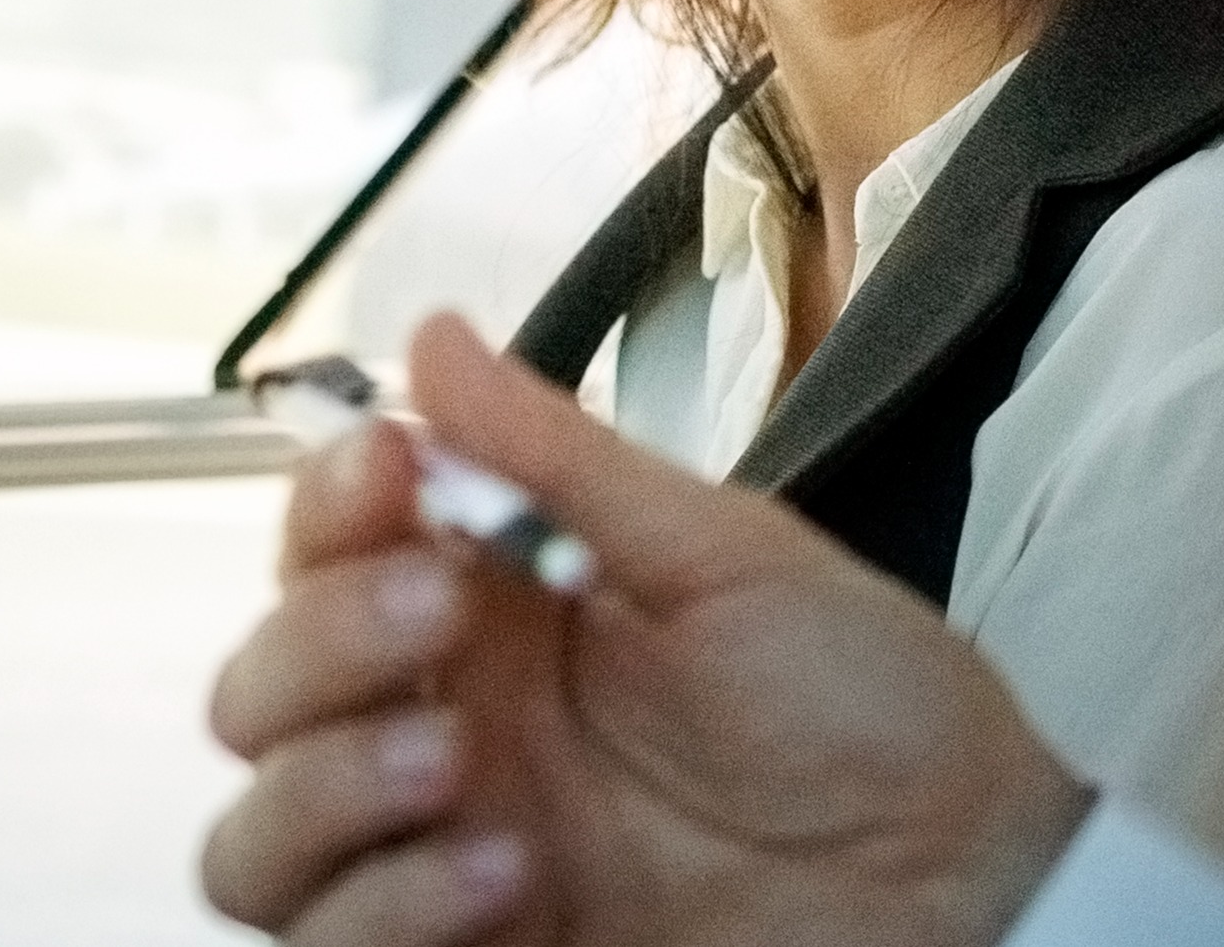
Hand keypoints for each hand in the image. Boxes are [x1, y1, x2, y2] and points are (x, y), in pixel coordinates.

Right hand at [202, 313, 1098, 946]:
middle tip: (440, 615)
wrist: (967, 880)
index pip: (333, 549)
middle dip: (320, 640)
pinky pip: (328, 946)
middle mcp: (454, 732)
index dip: (329, 502)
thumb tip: (436, 338)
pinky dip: (386, 906)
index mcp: (505, 613)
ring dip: (326, 785)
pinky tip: (507, 875)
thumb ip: (564, 463)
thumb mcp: (729, 559)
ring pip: (256, 836)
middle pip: (261, 694)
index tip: (392, 466)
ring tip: (456, 762)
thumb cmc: (881, 717)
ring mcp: (453, 857)